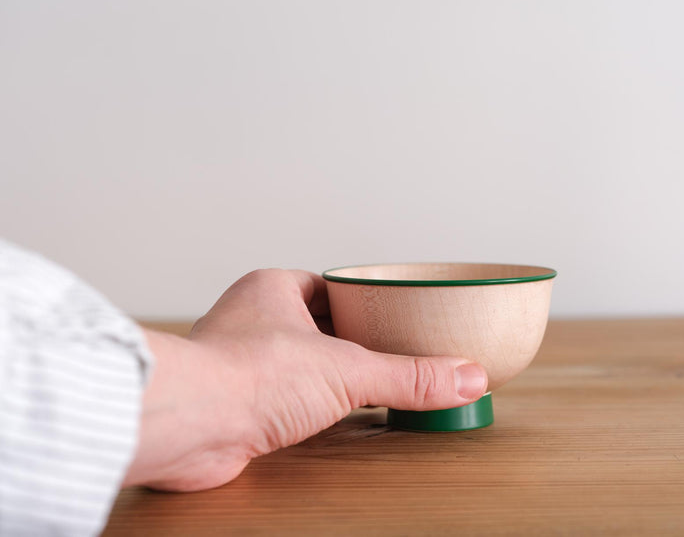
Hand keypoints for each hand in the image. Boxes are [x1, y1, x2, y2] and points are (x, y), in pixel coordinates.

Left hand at [123, 269, 487, 490]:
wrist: (188, 426)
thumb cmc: (247, 375)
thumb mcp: (349, 370)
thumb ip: (409, 376)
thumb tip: (466, 377)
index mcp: (273, 289)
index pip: (326, 286)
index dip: (359, 298)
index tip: (389, 312)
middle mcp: (251, 320)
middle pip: (314, 325)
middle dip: (349, 339)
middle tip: (390, 350)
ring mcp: (239, 363)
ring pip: (296, 362)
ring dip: (327, 375)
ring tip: (368, 384)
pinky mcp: (233, 404)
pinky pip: (280, 398)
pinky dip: (307, 407)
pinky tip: (330, 418)